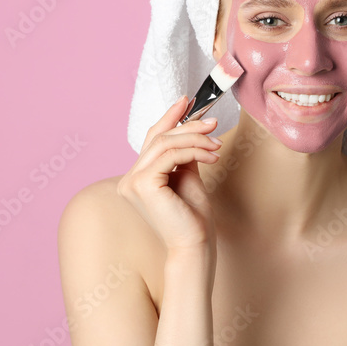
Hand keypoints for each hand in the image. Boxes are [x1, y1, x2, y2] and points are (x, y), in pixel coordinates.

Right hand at [117, 96, 220, 254]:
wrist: (195, 245)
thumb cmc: (193, 217)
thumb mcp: (188, 176)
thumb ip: (183, 154)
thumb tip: (192, 127)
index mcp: (137, 178)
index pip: (152, 139)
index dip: (169, 117)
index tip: (187, 100)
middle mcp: (129, 179)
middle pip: (159, 138)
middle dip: (188, 126)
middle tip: (213, 122)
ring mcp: (132, 182)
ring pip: (165, 144)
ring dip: (196, 139)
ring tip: (217, 143)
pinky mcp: (143, 184)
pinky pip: (170, 155)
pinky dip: (194, 151)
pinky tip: (212, 155)